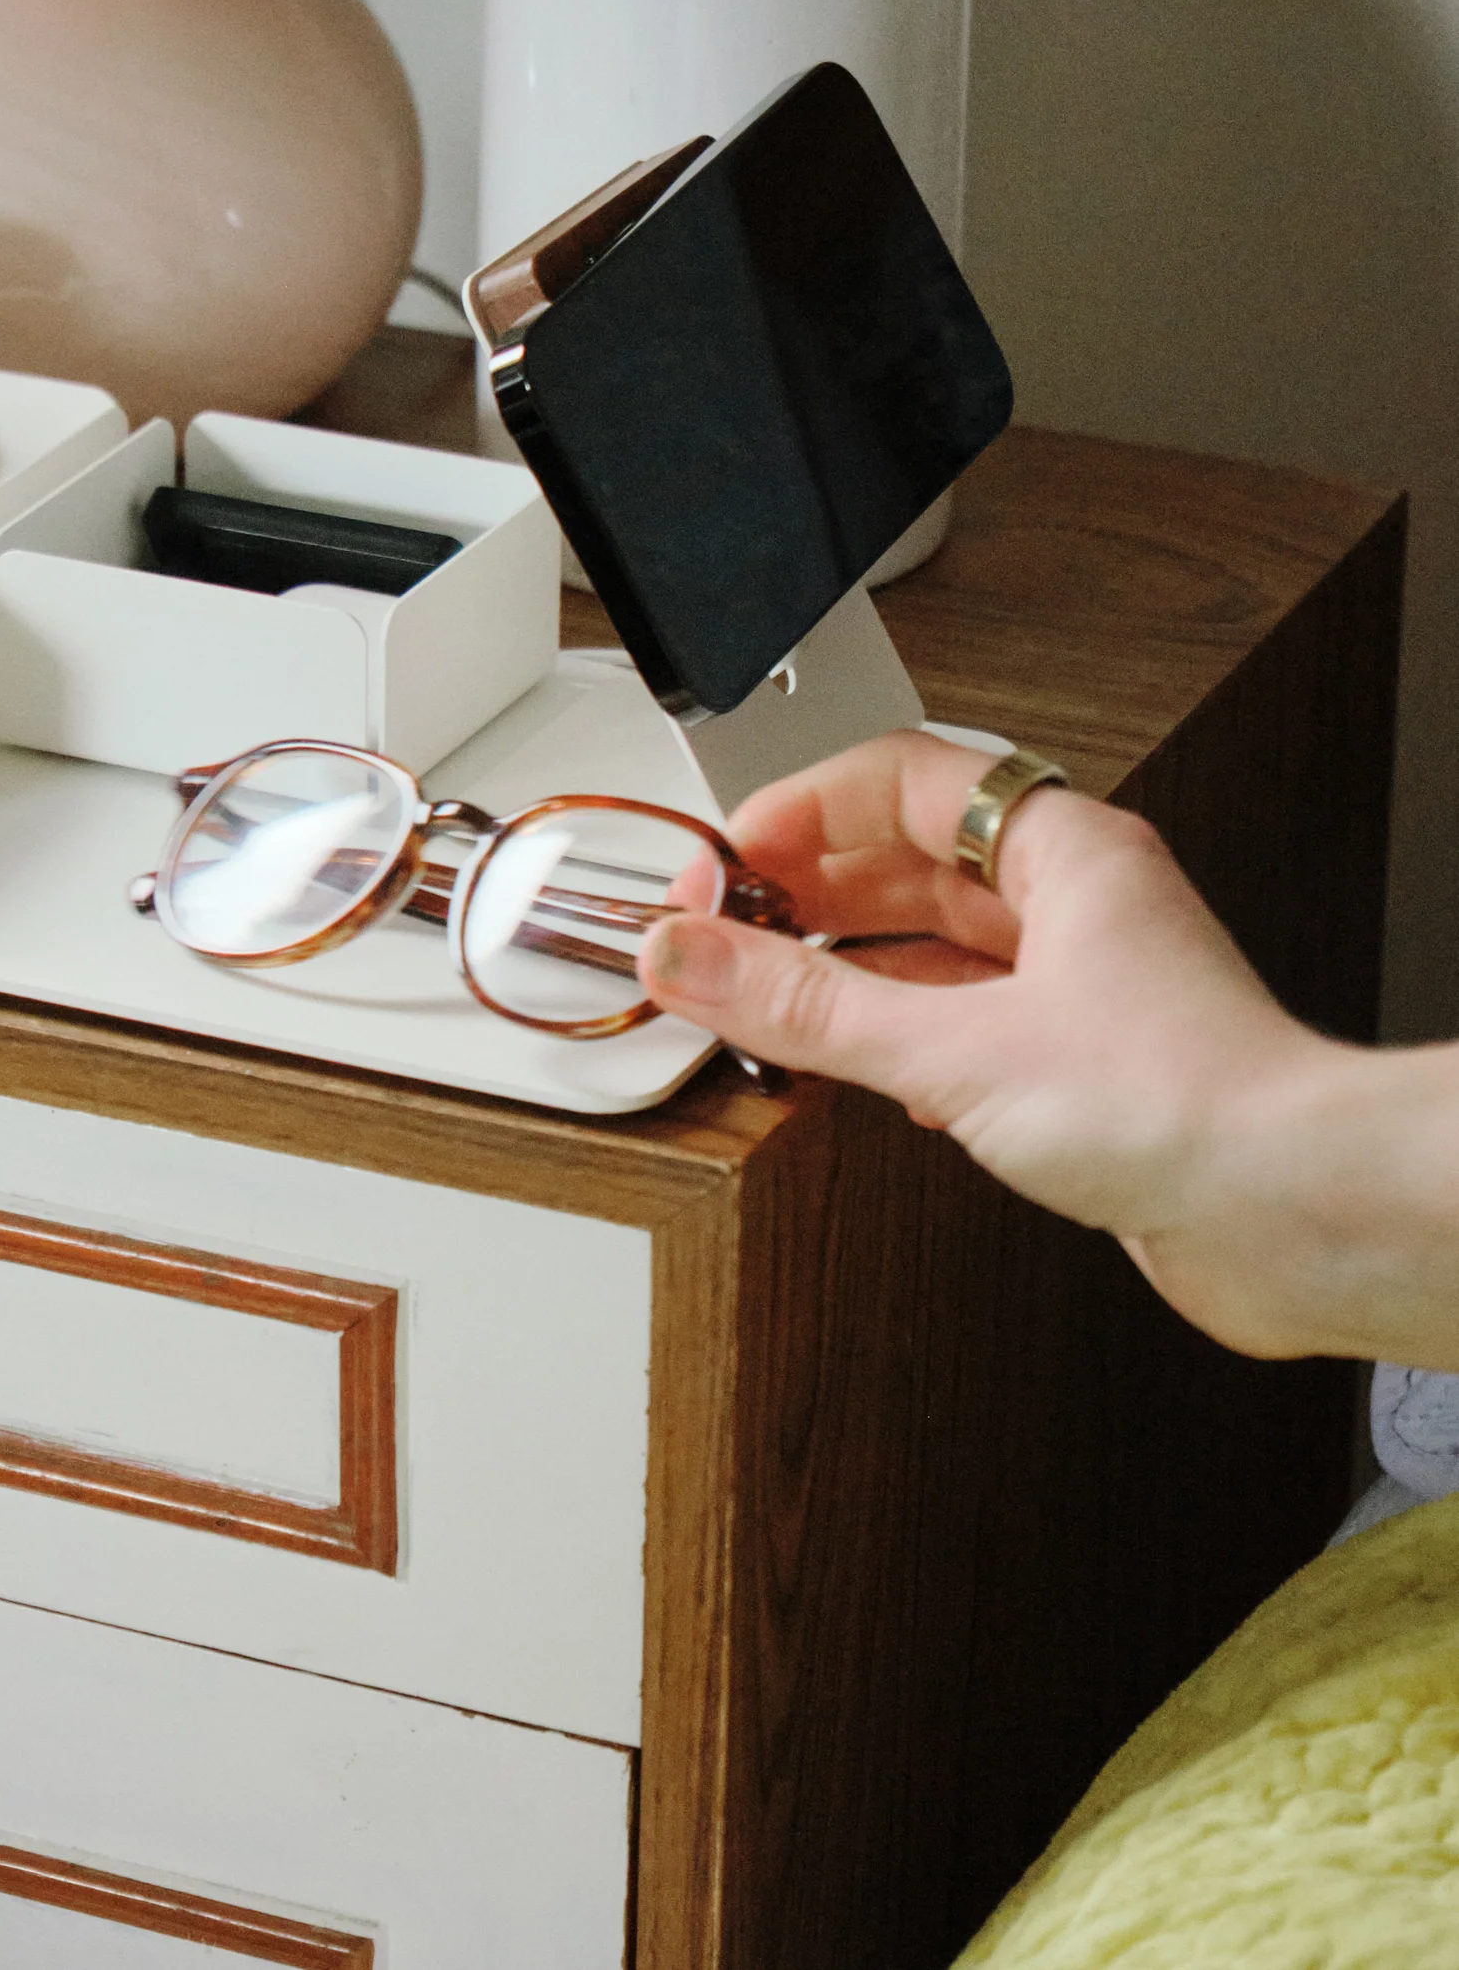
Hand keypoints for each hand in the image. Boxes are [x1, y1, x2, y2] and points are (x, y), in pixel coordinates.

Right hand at [642, 731, 1446, 1361]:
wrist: (1301, 1216)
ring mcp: (1086, 985)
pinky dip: (898, 1038)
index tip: (728, 858)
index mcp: (1063, 850)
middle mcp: (1078, 905)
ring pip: (937, 948)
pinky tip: (862, 1071)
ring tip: (767, 999)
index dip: (803, 808)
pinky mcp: (1086, 1068)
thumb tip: (693, 957)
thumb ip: (807, 1006)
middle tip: (724, 928)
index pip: (903, 780)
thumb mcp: (954, 1046)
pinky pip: (965, 1022)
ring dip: (850, 972)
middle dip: (811, 892)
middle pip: (913, 863)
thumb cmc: (1189, 1103)